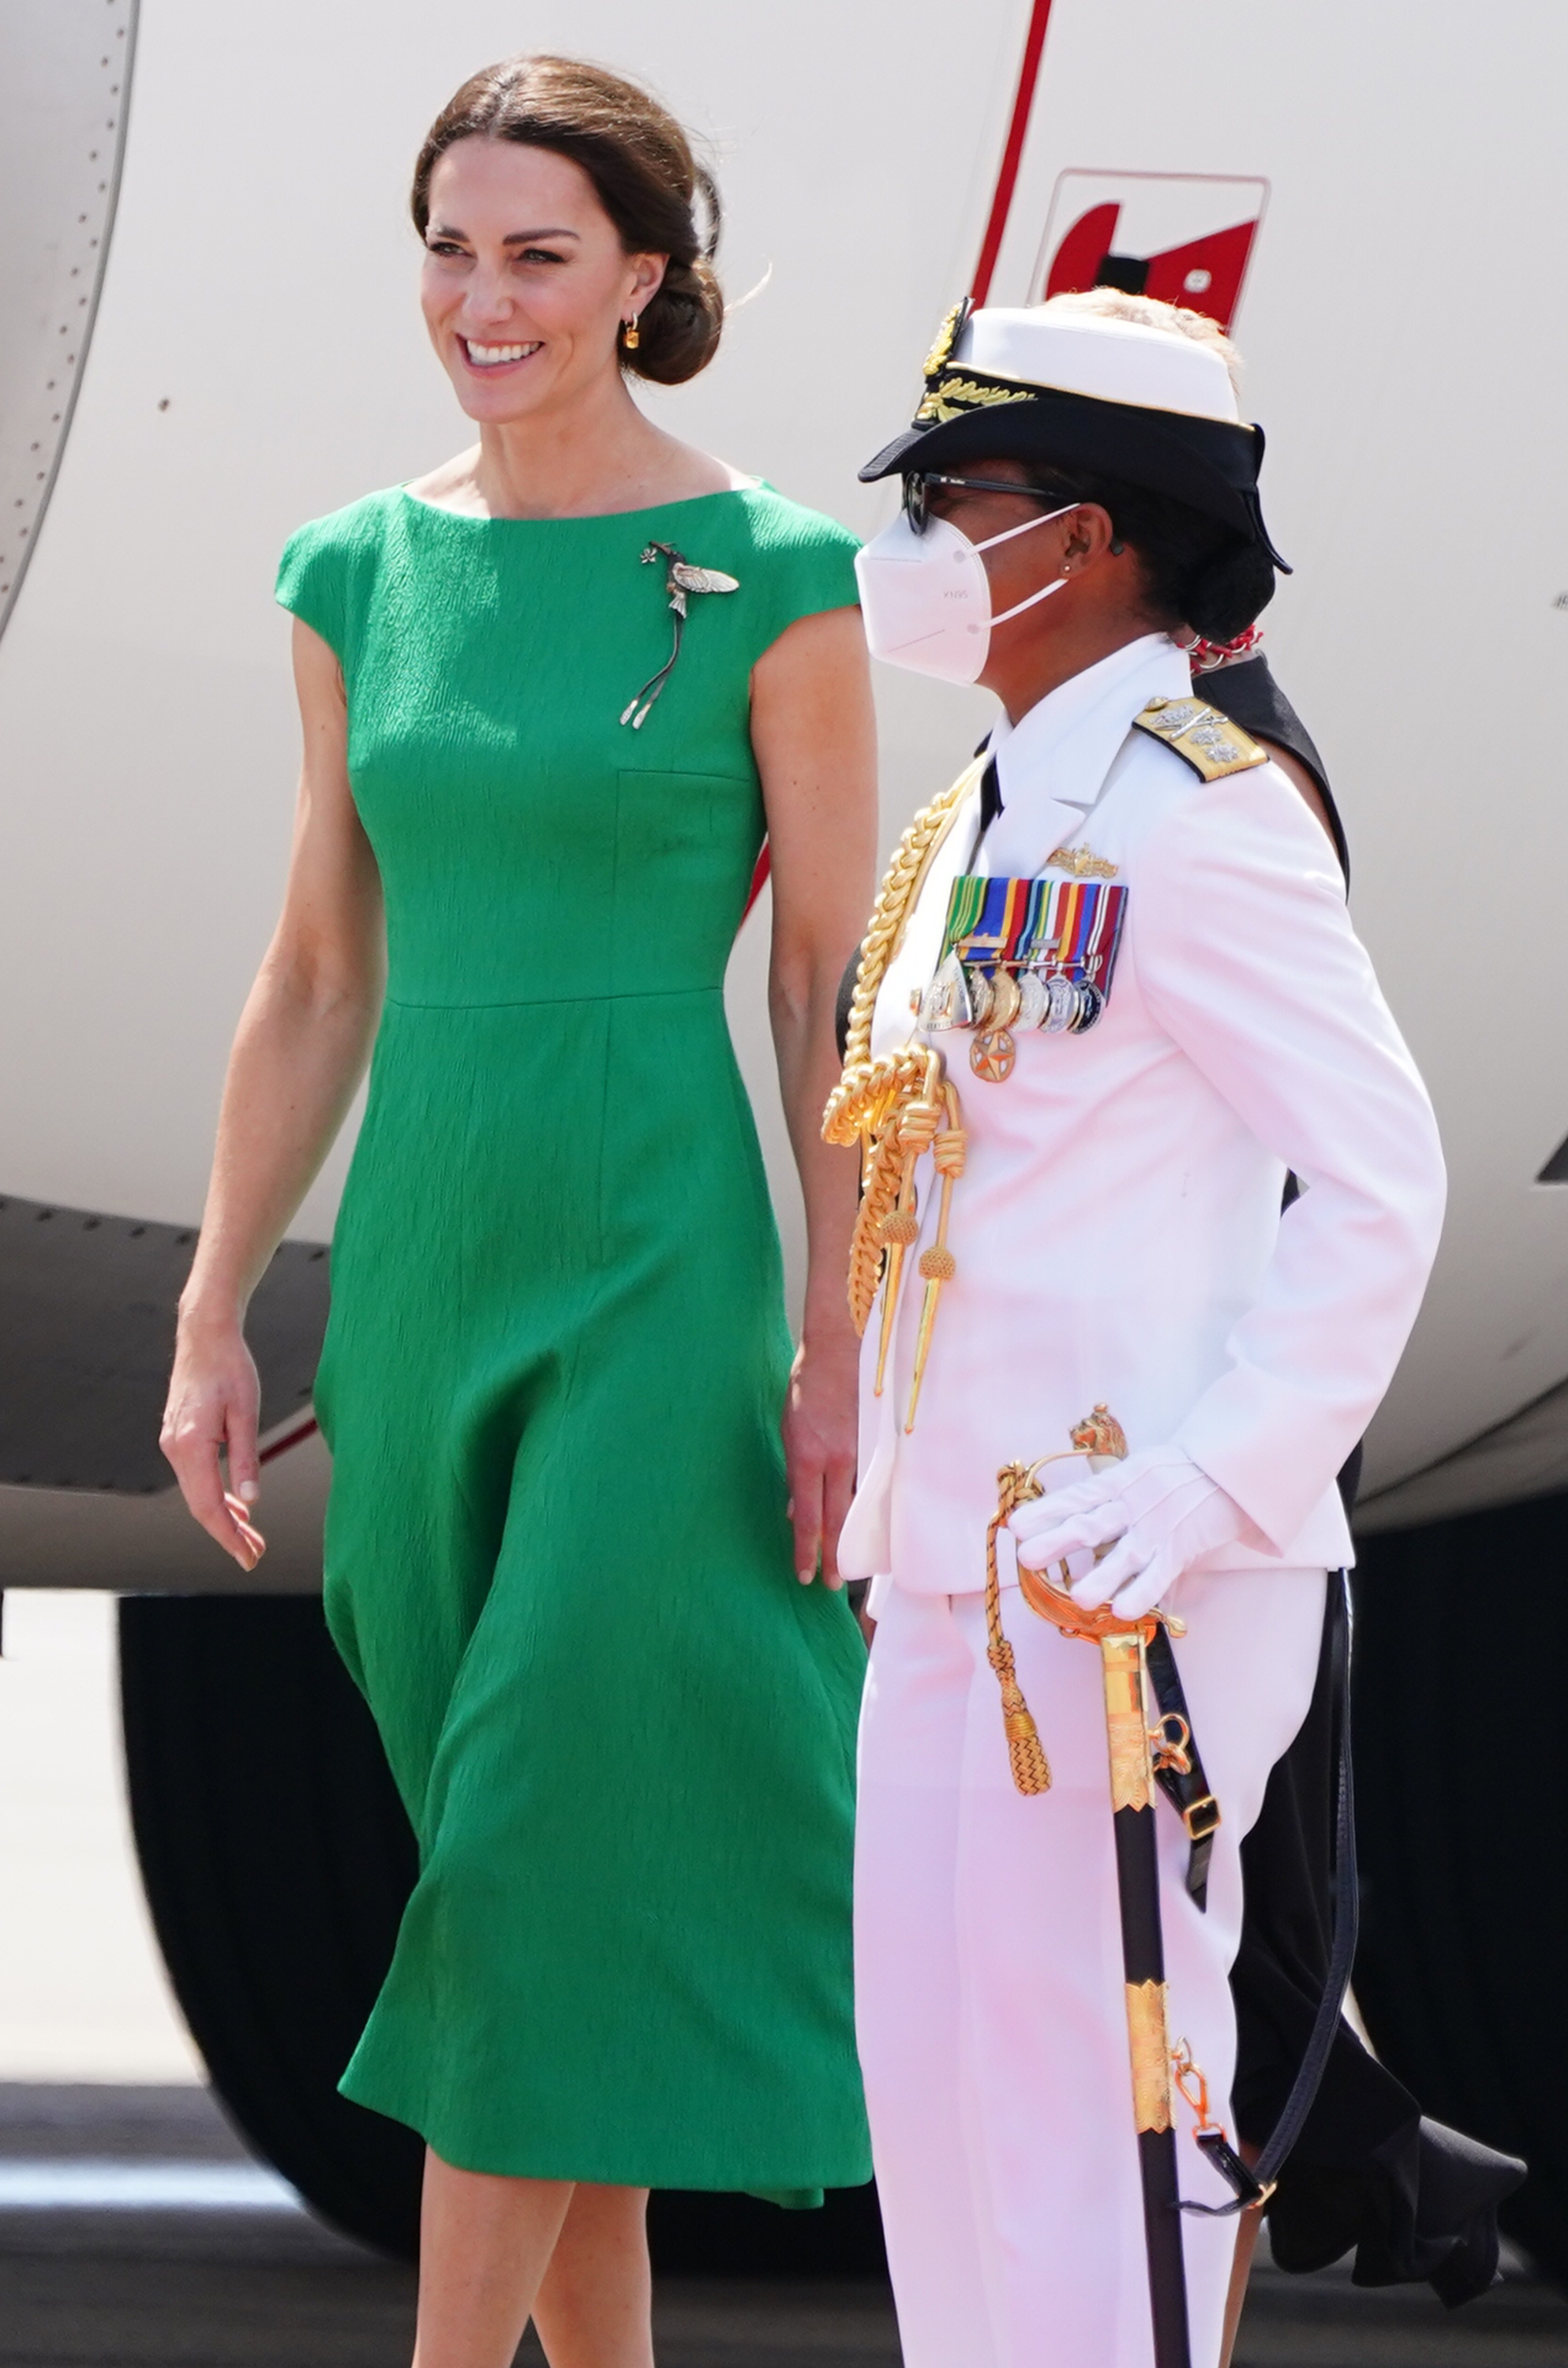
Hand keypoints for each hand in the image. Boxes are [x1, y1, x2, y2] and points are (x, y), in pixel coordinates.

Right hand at [160, 1313, 266, 1571]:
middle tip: (256, 1555)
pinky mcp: (178, 1437)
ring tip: (252, 1537)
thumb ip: (246, 1457)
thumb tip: (250, 1501)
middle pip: (200, 1506)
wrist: (205, 1335)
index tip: (249, 1558)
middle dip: (228, 1534)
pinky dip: (215, 1496)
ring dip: (223, 1517)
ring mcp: (173, 1443)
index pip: (208, 1506)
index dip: (228, 1536)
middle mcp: (175, 1448)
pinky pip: (195, 1478)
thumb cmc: (231, 1368)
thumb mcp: (246, 1411)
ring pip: (197, 1493)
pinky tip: (237, 1506)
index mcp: (191, 1445)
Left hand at [783, 1328, 859, 1587]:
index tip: (804, 1575)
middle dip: (834, 1556)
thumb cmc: (807, 1388)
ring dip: (851, 1536)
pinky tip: (870, 1524)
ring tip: (852, 1565)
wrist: (840, 1350)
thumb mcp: (788, 1430)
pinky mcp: (878, 1446)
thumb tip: (791, 1508)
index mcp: (808, 1458)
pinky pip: (872, 1484)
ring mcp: (861, 1454)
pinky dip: (868, 1507)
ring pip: (857, 1506)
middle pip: (835, 1520)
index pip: (806, 1516)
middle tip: (833, 1585)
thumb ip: (792, 1472)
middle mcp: (837, 1461)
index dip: (805, 1549)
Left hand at [1010, 1446, 1250, 1621]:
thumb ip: (1102, 1492)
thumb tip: (1059, 1514)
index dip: (1045, 1513)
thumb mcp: (1133, 1471)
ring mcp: (1156, 1528)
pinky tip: (1123, 1610)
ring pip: (1125, 1556)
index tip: (1016, 1525)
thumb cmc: (1172, 1472)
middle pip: (1091, 1525)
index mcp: (1116, 1483)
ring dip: (1102, 1578)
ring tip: (1080, 1598)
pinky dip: (1142, 1592)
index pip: (1075, 1498)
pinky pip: (1159, 1575)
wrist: (1228, 1468)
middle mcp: (1131, 1505)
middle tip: (1027, 1558)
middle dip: (1057, 1542)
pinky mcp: (1180, 1548)